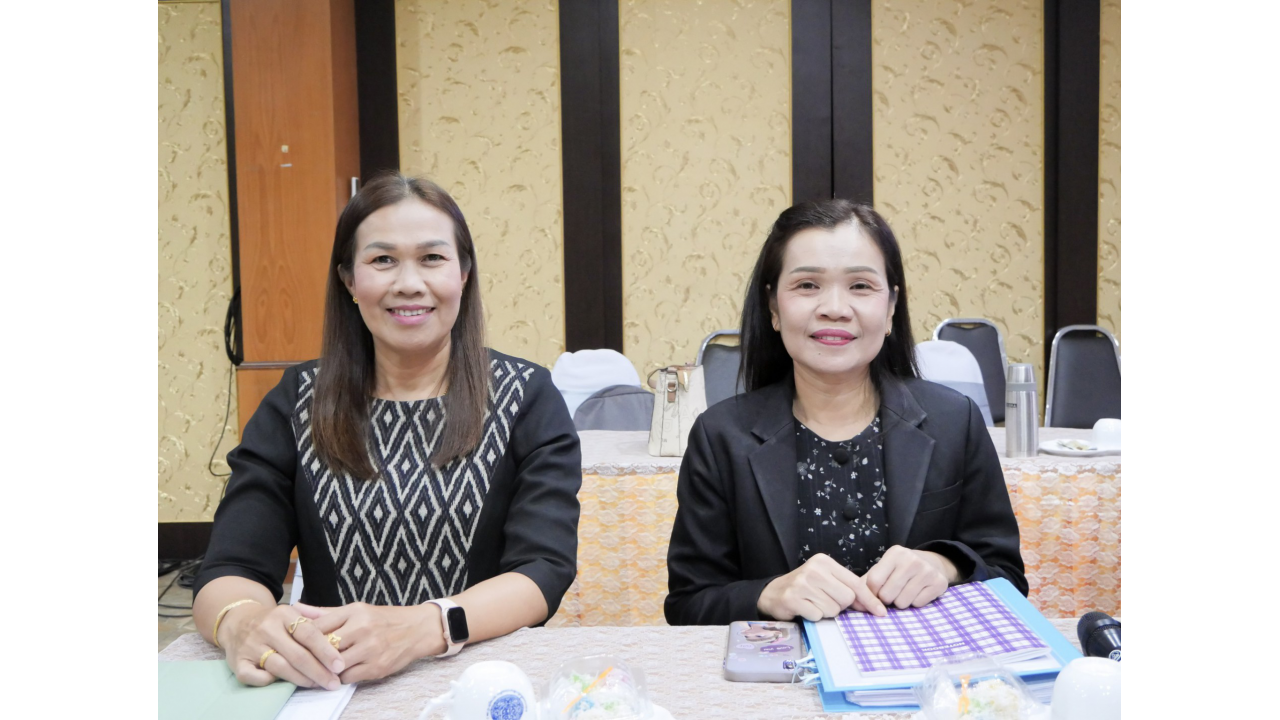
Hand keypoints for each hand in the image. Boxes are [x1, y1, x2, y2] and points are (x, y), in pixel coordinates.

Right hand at [219, 603, 343, 689]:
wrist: (237, 620)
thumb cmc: (273, 622)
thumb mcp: (291, 614)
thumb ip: (314, 622)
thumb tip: (340, 638)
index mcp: (283, 614)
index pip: (309, 633)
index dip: (326, 651)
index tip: (339, 665)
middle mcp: (267, 628)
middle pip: (297, 654)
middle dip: (318, 671)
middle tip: (333, 683)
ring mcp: (251, 645)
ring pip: (279, 666)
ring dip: (300, 679)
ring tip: (316, 685)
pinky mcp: (237, 661)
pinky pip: (253, 676)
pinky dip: (267, 681)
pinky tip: (280, 683)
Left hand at [294, 602, 445, 682]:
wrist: (417, 629)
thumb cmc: (382, 619)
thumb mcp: (356, 610)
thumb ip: (325, 613)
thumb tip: (296, 609)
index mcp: (354, 611)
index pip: (317, 626)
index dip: (302, 638)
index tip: (292, 644)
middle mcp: (362, 628)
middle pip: (324, 647)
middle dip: (310, 656)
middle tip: (299, 662)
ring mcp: (370, 649)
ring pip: (334, 665)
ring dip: (324, 670)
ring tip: (316, 670)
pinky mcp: (377, 667)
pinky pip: (349, 677)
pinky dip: (340, 678)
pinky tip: (337, 674)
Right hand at [757, 553, 885, 620]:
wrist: (773, 593)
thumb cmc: (805, 588)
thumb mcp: (825, 580)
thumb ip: (847, 588)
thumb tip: (873, 606)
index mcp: (825, 562)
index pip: (855, 583)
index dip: (869, 599)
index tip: (881, 611)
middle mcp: (814, 569)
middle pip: (847, 598)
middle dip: (840, 605)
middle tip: (825, 600)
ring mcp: (802, 584)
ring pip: (833, 609)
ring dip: (825, 611)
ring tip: (813, 603)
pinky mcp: (793, 599)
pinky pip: (817, 615)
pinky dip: (813, 616)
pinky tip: (805, 608)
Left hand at [862, 546, 956, 609]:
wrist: (933, 564)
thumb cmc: (901, 569)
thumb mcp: (884, 569)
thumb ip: (866, 584)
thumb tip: (856, 604)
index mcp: (895, 553)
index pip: (873, 581)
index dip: (872, 593)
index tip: (877, 592)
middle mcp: (911, 559)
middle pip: (887, 595)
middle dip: (887, 599)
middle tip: (893, 592)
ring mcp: (927, 571)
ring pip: (902, 603)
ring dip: (901, 602)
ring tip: (905, 591)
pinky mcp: (939, 583)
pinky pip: (918, 605)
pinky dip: (915, 603)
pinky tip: (918, 592)